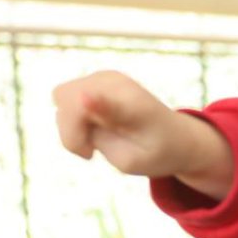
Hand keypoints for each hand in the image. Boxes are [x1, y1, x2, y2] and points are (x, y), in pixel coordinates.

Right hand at [52, 70, 233, 198]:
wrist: (176, 139)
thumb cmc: (156, 153)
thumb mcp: (134, 159)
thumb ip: (105, 140)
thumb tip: (82, 99)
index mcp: (134, 103)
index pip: (98, 98)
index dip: (87, 104)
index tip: (85, 102)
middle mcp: (117, 83)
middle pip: (65, 97)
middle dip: (70, 130)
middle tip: (91, 152)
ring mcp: (104, 78)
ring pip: (61, 98)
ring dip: (70, 126)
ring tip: (94, 145)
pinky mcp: (96, 82)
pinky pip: (66, 99)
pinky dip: (73, 120)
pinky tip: (93, 133)